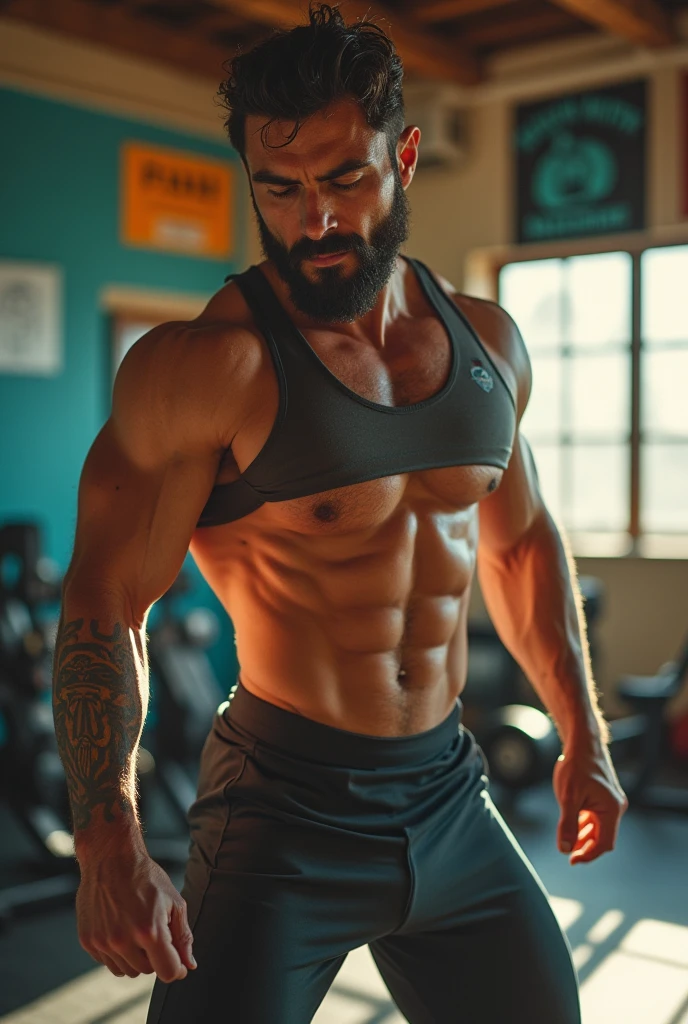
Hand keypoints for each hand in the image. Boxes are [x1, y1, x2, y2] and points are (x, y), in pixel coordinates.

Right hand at [76, 851, 196, 981]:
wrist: (111, 858)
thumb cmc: (145, 876)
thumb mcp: (173, 902)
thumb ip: (182, 936)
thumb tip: (188, 965)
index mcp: (150, 931)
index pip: (168, 972)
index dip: (177, 968)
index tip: (177, 961)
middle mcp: (123, 941)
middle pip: (147, 971)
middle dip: (155, 957)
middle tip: (154, 931)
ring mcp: (103, 942)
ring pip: (126, 970)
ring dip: (135, 957)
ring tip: (136, 928)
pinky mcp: (88, 941)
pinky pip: (107, 962)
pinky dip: (117, 953)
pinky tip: (120, 928)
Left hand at [552, 740, 627, 864]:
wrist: (582, 744)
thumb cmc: (575, 767)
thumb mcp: (567, 797)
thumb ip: (567, 825)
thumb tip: (565, 849)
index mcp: (612, 809)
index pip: (604, 843)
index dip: (588, 855)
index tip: (571, 860)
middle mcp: (616, 807)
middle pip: (603, 838)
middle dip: (586, 847)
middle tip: (568, 853)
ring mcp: (612, 802)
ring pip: (600, 828)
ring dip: (586, 837)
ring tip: (569, 842)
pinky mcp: (605, 797)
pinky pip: (598, 818)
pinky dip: (587, 825)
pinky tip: (575, 826)